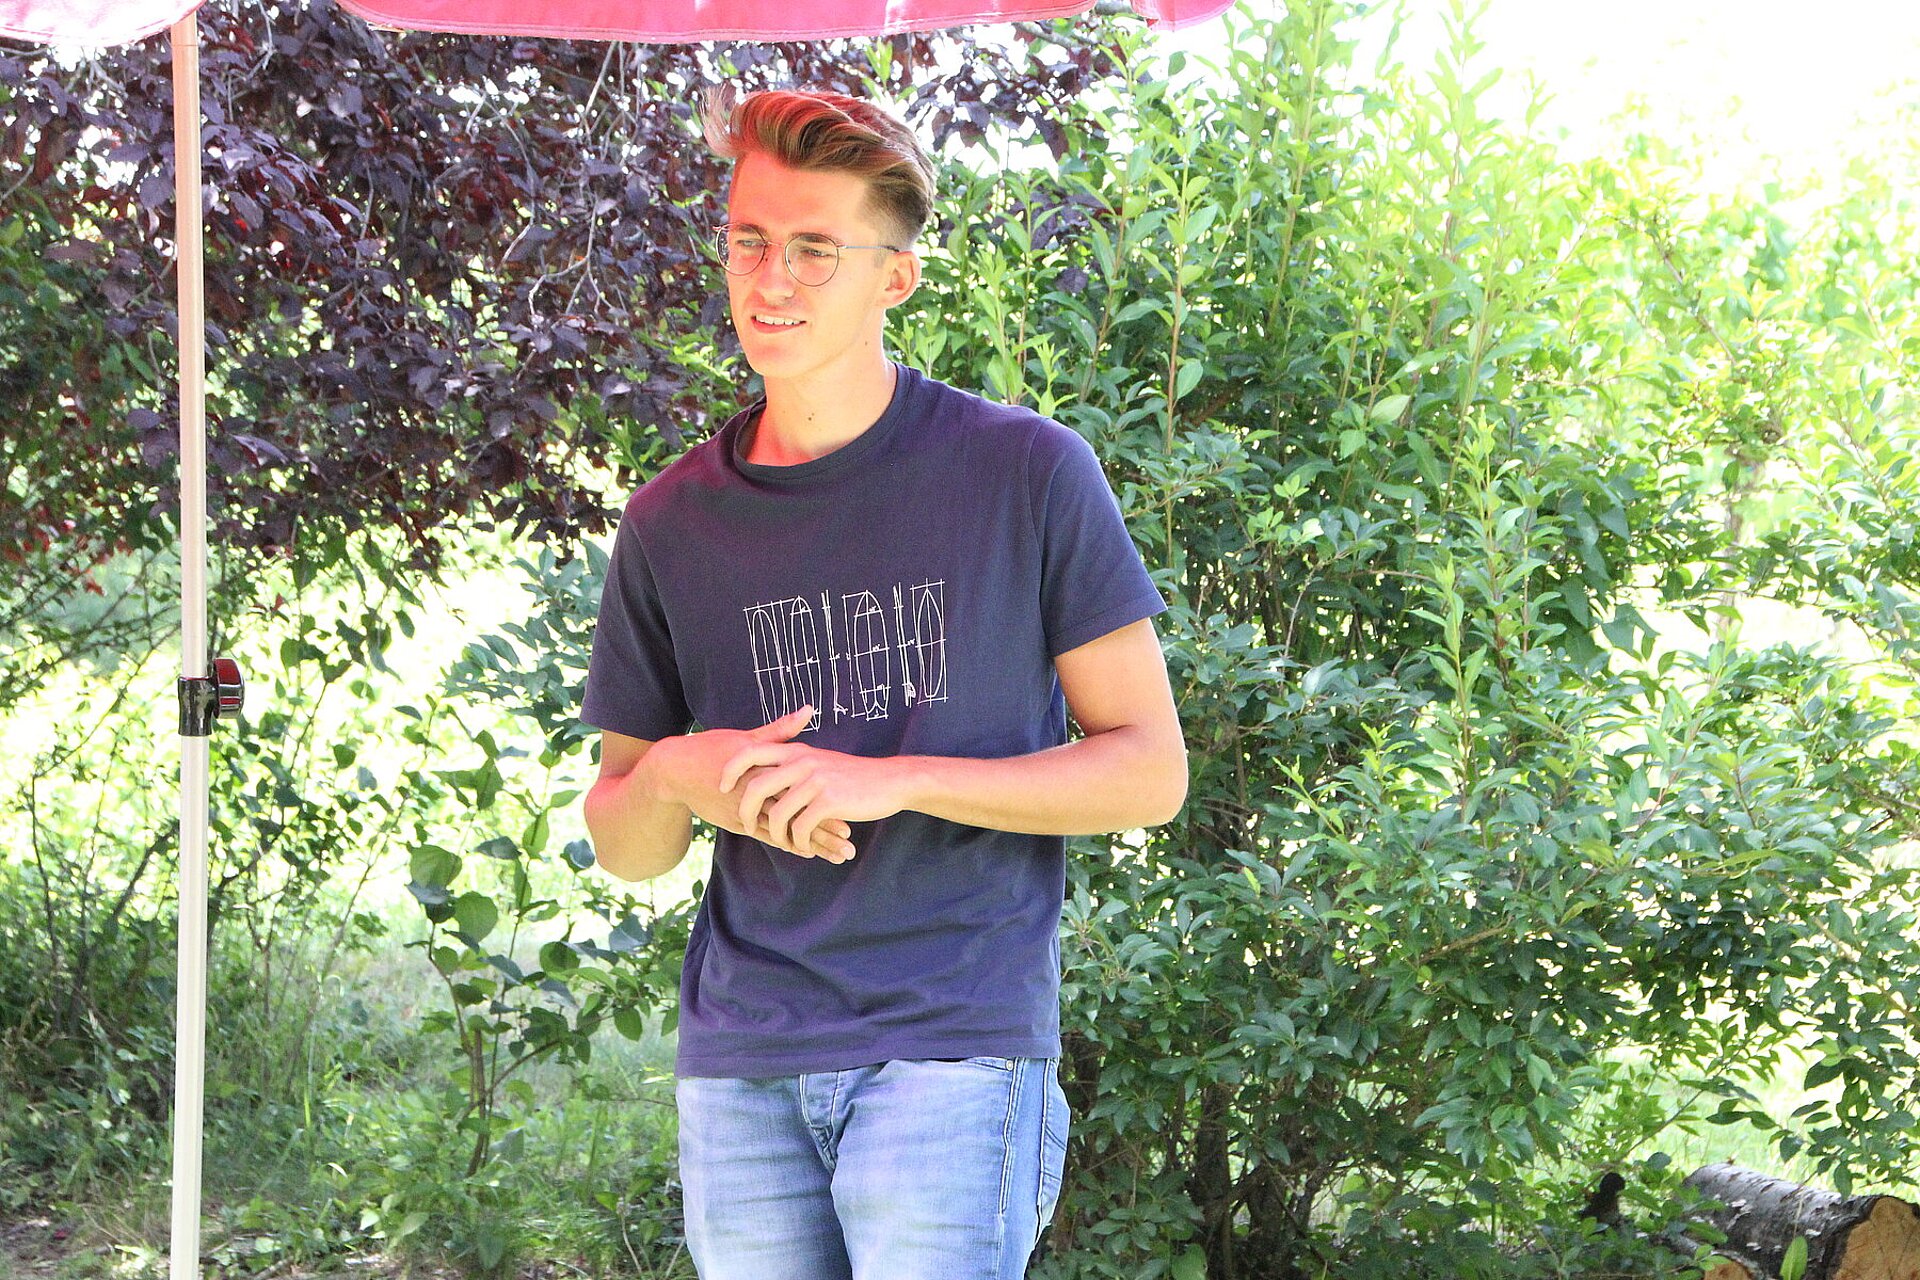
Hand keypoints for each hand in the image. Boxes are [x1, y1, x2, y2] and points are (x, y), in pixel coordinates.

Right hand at [650, 707, 856, 861]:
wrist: (675, 770)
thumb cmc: (713, 748)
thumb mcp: (748, 738)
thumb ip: (780, 730)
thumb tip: (809, 710)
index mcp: (765, 768)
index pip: (804, 789)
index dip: (828, 801)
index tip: (854, 808)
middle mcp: (758, 791)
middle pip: (799, 814)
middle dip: (825, 829)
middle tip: (849, 842)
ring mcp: (747, 810)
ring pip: (786, 830)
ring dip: (812, 842)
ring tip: (838, 854)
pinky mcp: (737, 821)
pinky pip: (766, 836)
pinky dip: (788, 843)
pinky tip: (807, 851)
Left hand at [719, 733, 911, 858]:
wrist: (889, 781)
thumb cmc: (852, 775)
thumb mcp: (820, 759)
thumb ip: (793, 762)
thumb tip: (764, 773)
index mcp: (796, 751)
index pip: (751, 752)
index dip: (731, 770)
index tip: (723, 787)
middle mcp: (802, 762)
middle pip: (756, 786)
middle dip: (746, 811)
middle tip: (747, 826)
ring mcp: (815, 781)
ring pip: (778, 813)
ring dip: (776, 833)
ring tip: (781, 841)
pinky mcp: (829, 801)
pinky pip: (800, 827)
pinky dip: (797, 841)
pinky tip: (802, 846)